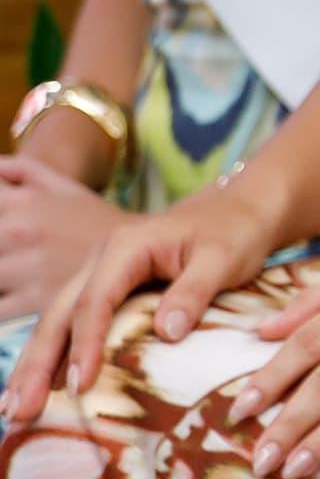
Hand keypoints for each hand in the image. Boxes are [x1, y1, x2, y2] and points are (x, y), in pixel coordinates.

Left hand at [0, 158, 119, 324]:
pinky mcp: (35, 300)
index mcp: (22, 201)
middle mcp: (19, 230)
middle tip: (10, 254)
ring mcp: (26, 266)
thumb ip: (21, 170)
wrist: (145, 252)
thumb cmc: (95, 222)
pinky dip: (1, 308)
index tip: (6, 240)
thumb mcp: (64, 187)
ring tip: (11, 280)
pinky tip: (13, 302)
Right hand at [4, 182, 282, 420]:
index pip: (95, 302)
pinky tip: (39, 386)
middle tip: (21, 410)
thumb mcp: (224, 258)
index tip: (78, 386)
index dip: (85, 346)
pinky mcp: (106, 288)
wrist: (239, 208)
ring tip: (13, 408)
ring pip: (55, 320)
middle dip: (37, 364)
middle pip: (59, 314)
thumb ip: (194, 291)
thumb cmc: (235, 232)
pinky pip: (71, 323)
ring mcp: (99, 274)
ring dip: (34, 364)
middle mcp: (102, 260)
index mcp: (126, 248)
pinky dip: (52, 354)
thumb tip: (167, 332)